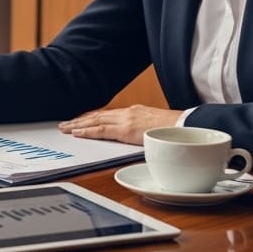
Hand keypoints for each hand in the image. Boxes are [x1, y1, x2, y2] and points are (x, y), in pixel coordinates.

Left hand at [58, 105, 180, 144]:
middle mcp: (128, 113)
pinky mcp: (126, 129)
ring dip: (78, 124)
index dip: (93, 118)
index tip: (81, 120)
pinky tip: (76, 133)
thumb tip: (142, 139)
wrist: (186, 127)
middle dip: (81, 120)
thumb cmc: (176, 130)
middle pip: (98, 116)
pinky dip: (87, 131)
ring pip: (95, 121)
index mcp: (135, 112)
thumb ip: (145, 131)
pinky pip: (101, 130)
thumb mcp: (156, 128)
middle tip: (65, 124)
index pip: (108, 115)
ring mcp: (126, 120)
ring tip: (65, 128)